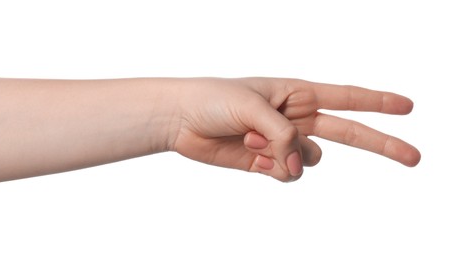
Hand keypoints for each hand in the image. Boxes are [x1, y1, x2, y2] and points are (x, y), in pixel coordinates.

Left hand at [170, 78, 420, 181]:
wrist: (182, 120)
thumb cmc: (215, 100)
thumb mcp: (254, 108)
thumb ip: (283, 136)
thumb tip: (297, 167)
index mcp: (297, 94)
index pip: (347, 98)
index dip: (378, 103)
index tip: (407, 107)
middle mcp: (296, 118)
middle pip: (349, 133)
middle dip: (381, 144)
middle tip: (414, 157)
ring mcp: (282, 142)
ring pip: (309, 159)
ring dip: (287, 155)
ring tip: (253, 140)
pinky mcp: (266, 162)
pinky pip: (286, 173)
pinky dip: (273, 169)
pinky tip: (251, 155)